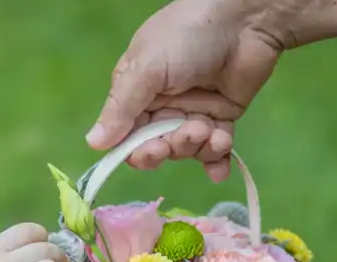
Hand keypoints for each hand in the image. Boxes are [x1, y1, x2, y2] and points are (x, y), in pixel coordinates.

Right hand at [87, 0, 284, 182]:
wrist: (244, 19)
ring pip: (187, 150)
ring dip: (198, 148)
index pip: (127, 136)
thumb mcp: (147, 68)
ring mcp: (193, 111)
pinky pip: (215, 148)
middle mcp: (162, 105)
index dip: (137, 151)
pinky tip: (221, 168)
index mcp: (137, 92)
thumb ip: (121, 108)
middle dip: (171, 148)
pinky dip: (217, 159)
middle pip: (157, 147)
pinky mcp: (222, 116)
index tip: (153, 151)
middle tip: (188, 135)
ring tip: (211, 130)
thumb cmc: (187, 35)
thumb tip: (92, 143)